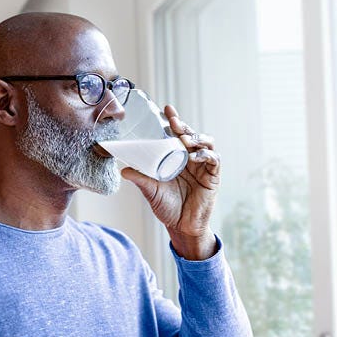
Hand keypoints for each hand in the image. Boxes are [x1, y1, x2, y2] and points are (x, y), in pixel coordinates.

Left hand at [121, 105, 219, 259]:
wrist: (181, 227)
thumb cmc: (167, 207)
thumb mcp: (150, 190)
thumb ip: (140, 178)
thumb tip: (123, 169)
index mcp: (177, 158)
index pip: (177, 134)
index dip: (174, 120)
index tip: (166, 109)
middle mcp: (191, 159)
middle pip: (191, 135)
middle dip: (184, 126)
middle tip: (174, 122)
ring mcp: (203, 167)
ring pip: (207, 142)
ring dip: (196, 138)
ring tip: (185, 139)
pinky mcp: (213, 176)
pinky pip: (214, 159)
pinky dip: (206, 154)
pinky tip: (195, 156)